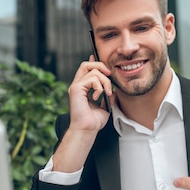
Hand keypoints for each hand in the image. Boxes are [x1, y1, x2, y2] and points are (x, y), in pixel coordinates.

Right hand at [50, 56, 112, 172]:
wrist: (87, 129)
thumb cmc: (93, 121)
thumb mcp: (105, 106)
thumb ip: (108, 96)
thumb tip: (114, 89)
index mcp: (82, 88)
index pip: (86, 69)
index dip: (93, 62)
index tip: (100, 60)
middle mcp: (77, 85)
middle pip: (86, 64)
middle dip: (100, 66)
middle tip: (109, 76)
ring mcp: (75, 86)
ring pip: (92, 70)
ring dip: (104, 81)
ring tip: (106, 93)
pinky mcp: (76, 89)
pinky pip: (91, 79)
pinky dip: (99, 86)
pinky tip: (98, 96)